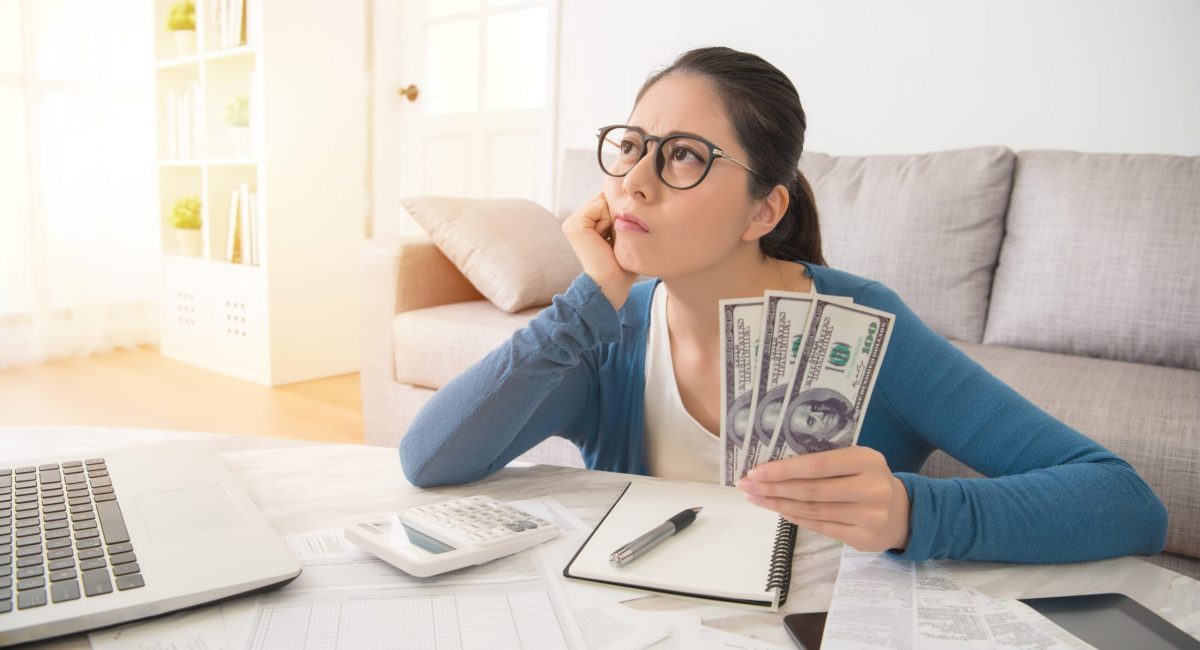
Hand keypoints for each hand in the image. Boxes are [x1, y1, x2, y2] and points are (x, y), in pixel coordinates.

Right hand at [561, 192, 638, 310]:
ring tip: (609, 242)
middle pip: (606, 198)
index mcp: (585, 223)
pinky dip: (608, 220)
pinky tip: (604, 241)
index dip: (621, 214)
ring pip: (604, 200)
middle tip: (614, 242)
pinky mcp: (574, 225)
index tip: (618, 238)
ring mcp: (572, 222)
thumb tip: (630, 197)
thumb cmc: (622, 267)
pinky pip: (600, 205)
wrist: (610, 286)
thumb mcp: (623, 236)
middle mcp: (575, 220)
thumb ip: (622, 216)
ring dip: (614, 219)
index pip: (608, 200)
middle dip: (617, 215)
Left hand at [737, 446, 910, 551]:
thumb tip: (775, 464)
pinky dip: (794, 517)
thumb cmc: (868, 479)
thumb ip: (826, 460)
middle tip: (747, 485)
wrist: (903, 513)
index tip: (756, 470)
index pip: (817, 465)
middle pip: (811, 490)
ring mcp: (868, 516)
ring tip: (756, 497)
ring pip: (812, 510)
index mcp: (867, 460)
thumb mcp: (857, 461)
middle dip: (773, 487)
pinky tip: (778, 509)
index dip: (784, 469)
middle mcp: (871, 488)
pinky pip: (819, 526)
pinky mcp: (862, 538)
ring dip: (778, 504)